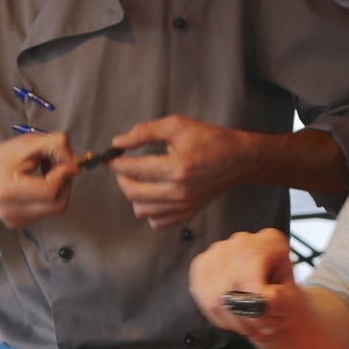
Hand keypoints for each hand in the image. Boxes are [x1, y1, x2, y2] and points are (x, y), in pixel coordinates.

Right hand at [0, 132, 78, 228]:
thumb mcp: (24, 144)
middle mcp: (11, 212)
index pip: (49, 191)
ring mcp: (16, 221)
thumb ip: (54, 146)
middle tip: (59, 164)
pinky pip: (49, 211)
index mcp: (7, 191)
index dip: (64, 175)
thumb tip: (76, 162)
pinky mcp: (22, 224)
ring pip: (56, 208)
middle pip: (57, 204)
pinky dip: (52, 196)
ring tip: (47, 171)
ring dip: (60, 188)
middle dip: (65, 182)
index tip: (66, 160)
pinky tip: (41, 183)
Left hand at [109, 115, 261, 227]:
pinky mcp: (187, 214)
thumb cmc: (209, 139)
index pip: (134, 169)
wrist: (238, 160)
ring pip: (142, 211)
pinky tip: (154, 194)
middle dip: (121, 179)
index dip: (116, 163)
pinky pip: (157, 222)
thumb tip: (118, 142)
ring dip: (134, 195)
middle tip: (123, 168)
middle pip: (133, 193)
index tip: (110, 157)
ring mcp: (183, 206)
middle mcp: (178, 191)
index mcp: (176, 167)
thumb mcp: (177, 125)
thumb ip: (145, 132)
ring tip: (140, 180)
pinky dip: (149, 210)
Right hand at [189, 229, 305, 340]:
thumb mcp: (291, 298)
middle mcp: (241, 241)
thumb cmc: (282, 297)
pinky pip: (203, 299)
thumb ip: (282, 299)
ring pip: (215, 295)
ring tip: (249, 326)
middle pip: (231, 281)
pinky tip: (233, 319)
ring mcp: (217, 252)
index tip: (264, 312)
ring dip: (233, 320)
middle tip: (260, 327)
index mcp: (269, 241)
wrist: (271, 300)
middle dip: (245, 314)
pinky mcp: (201, 267)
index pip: (251, 261)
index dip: (255, 294)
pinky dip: (218, 317)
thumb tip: (266, 299)